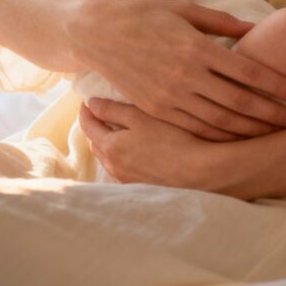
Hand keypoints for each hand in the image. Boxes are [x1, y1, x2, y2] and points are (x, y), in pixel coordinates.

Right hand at [72, 0, 285, 140]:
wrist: (98, 34)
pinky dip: (220, 137)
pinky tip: (238, 140)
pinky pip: (195, 129)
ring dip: (250, 131)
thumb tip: (257, 28)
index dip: (275, 84)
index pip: (245, 70)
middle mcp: (185, 76)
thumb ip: (221, 21)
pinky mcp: (157, 111)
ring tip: (275, 136)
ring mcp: (169, 97)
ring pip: (219, 122)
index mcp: (195, 48)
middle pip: (238, 102)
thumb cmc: (145, 14)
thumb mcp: (184, 9)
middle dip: (271, 114)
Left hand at [80, 98, 219, 189]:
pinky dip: (121, 155)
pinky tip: (136, 148)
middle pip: (96, 143)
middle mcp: (114, 166)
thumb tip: (90, 104)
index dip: (86, 111)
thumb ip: (113, 109)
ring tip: (119, 128)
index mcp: (111, 147)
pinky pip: (122, 167)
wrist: (198, 171)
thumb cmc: (171, 138)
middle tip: (103, 111)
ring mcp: (127, 179)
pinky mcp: (141, 186)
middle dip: (96, 126)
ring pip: (109, 157)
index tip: (87, 99)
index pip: (88, 126)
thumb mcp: (141, 116)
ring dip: (108, 142)